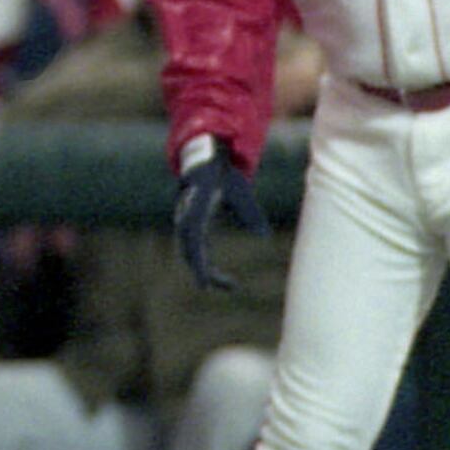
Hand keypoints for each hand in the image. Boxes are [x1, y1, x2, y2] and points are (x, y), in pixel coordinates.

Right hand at [172, 142, 266, 292]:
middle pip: (190, 253)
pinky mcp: (190, 228)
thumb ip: (250, 212)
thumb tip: (264, 236)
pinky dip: (205, 265)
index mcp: (196, 209)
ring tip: (229, 286)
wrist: (204, 162)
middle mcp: (186, 219)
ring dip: (206, 271)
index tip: (205, 283)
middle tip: (230, 288)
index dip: (198, 264)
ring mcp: (185, 224)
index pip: (194, 242)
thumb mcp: (240, 190)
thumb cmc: (223, 175)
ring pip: (190, 254)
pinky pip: (194, 251)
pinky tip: (220, 277)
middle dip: (205, 273)